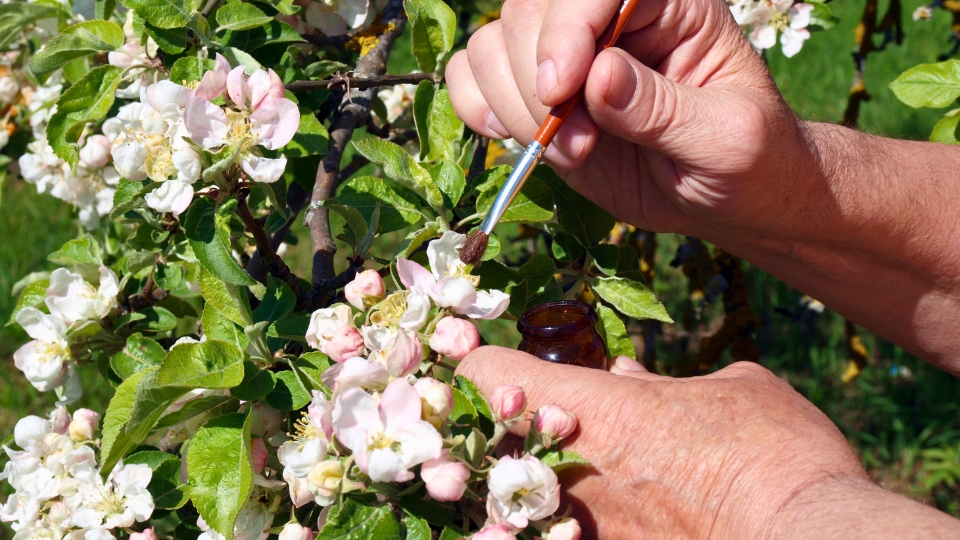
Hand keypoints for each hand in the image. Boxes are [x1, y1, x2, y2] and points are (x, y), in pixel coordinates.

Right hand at [446, 0, 823, 236]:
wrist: (727, 198)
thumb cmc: (747, 161)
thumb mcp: (728, 138)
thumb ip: (664, 108)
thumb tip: (597, 77)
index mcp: (666, 4)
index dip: (566, 28)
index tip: (561, 91)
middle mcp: (608, 20)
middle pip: (528, 10)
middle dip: (536, 83)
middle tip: (578, 143)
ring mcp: (567, 58)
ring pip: (492, 45)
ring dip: (513, 106)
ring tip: (569, 151)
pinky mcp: (537, 98)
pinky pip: (473, 79)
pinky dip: (480, 109)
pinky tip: (518, 141)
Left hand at [456, 347, 959, 537]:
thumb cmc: (776, 454)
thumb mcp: (732, 391)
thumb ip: (666, 385)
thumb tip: (630, 379)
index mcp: (592, 409)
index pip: (483, 371)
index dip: (474, 358)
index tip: (480, 354)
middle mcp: (567, 474)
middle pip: (476, 444)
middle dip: (482, 429)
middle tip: (509, 417)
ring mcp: (580, 529)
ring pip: (503, 502)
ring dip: (512, 481)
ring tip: (550, 468)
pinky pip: (551, 535)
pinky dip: (548, 521)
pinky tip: (590, 507)